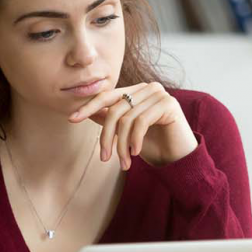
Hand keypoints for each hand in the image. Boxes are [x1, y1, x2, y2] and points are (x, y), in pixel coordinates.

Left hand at [69, 82, 197, 170]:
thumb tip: (87, 112)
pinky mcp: (169, 104)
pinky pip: (141, 122)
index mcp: (136, 91)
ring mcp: (159, 94)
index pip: (107, 96)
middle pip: (115, 109)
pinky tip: (136, 153)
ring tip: (124, 163)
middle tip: (104, 158)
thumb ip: (110, 119)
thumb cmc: (153, 145)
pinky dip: (135, 140)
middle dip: (107, 136)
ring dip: (122, 145)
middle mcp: (148, 88)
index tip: (72, 119)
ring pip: (127, 119)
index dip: (89, 107)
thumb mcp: (126, 132)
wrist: (179, 158)